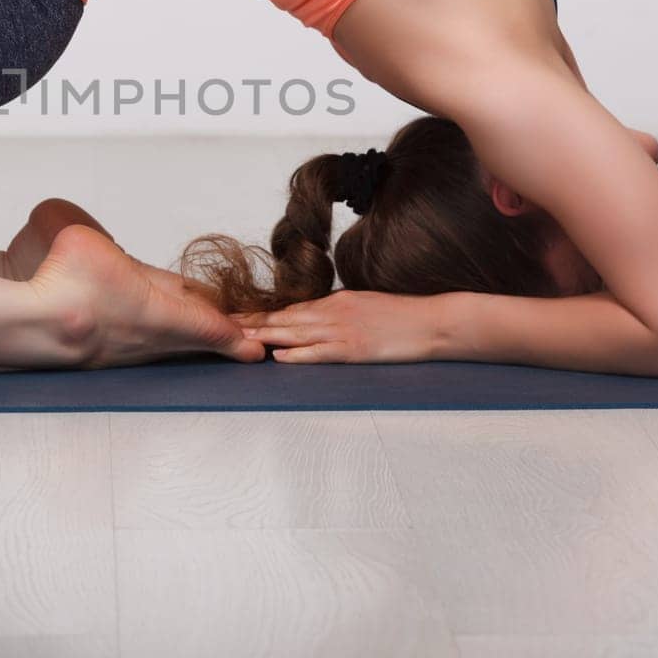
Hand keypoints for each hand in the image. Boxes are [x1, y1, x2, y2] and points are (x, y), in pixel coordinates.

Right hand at [30, 225, 266, 367]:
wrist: (26, 323)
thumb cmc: (63, 281)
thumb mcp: (88, 240)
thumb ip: (102, 244)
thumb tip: (98, 252)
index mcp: (159, 312)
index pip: (209, 326)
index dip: (235, 337)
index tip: (256, 349)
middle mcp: (146, 340)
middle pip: (191, 340)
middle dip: (216, 339)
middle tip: (243, 343)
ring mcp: (122, 356)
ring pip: (162, 346)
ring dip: (181, 340)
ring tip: (198, 333)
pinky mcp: (98, 362)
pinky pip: (135, 350)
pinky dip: (148, 343)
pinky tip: (139, 333)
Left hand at [230, 289, 442, 362]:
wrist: (432, 321)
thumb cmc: (403, 315)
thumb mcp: (365, 304)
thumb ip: (340, 309)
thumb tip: (319, 316)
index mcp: (336, 300)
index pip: (291, 307)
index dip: (262, 313)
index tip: (238, 314)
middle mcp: (333, 312)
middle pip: (284, 318)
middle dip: (252, 323)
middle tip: (224, 324)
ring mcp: (343, 330)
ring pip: (294, 333)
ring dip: (264, 337)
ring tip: (237, 339)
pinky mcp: (354, 349)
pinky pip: (319, 352)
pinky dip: (296, 355)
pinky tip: (278, 357)